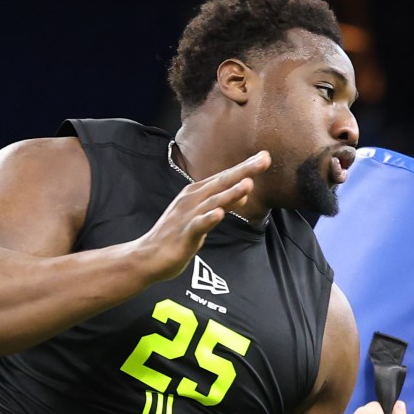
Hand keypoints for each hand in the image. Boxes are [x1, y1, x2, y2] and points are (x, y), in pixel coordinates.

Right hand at [135, 150, 267, 283]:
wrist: (148, 257)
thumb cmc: (176, 235)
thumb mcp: (203, 216)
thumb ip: (223, 203)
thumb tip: (245, 193)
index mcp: (197, 193)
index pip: (225, 177)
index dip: (245, 167)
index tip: (265, 156)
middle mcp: (193, 200)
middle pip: (222, 182)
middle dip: (244, 171)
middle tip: (265, 159)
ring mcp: (188, 216)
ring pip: (213, 202)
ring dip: (230, 193)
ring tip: (248, 184)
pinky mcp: (184, 234)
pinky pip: (198, 225)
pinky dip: (209, 219)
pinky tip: (220, 214)